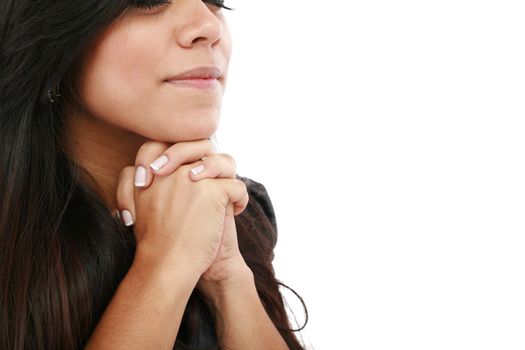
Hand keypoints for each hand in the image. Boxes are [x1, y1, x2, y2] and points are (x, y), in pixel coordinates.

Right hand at [114, 138, 248, 280]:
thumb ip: (131, 179)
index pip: (168, 143)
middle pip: (199, 146)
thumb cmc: (151, 240)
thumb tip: (153, 164)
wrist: (165, 265)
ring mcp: (192, 177)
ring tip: (227, 193)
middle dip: (210, 159)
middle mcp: (171, 168)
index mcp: (150, 169)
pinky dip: (240, 199)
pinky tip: (235, 211)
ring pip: (223, 161)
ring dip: (228, 175)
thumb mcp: (132, 203)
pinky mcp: (213, 192)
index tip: (189, 173)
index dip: (181, 151)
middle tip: (211, 179)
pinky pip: (236, 186)